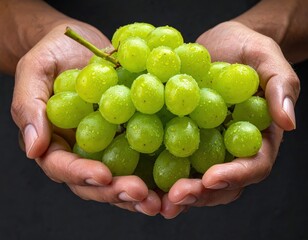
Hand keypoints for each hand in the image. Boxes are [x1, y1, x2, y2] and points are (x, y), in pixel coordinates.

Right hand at [11, 23, 160, 215]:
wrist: (80, 45)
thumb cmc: (53, 55)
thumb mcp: (35, 71)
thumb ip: (29, 107)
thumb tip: (34, 148)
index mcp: (56, 143)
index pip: (63, 167)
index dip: (81, 173)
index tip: (103, 175)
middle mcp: (83, 152)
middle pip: (96, 182)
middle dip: (117, 190)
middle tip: (141, 194)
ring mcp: (109, 146)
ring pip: (121, 176)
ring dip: (141, 191)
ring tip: (162, 199)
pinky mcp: (131, 135)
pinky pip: (143, 156)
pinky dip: (158, 169)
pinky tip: (176, 177)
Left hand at [160, 21, 299, 218]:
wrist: (218, 44)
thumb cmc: (247, 49)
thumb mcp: (265, 57)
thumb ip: (280, 85)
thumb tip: (288, 122)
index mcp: (256, 136)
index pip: (253, 165)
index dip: (235, 175)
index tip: (211, 178)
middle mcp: (229, 148)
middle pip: (221, 183)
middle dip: (200, 193)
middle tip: (175, 196)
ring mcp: (204, 145)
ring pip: (195, 178)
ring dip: (176, 192)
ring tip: (155, 199)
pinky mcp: (182, 135)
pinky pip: (172, 158)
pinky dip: (159, 171)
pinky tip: (139, 177)